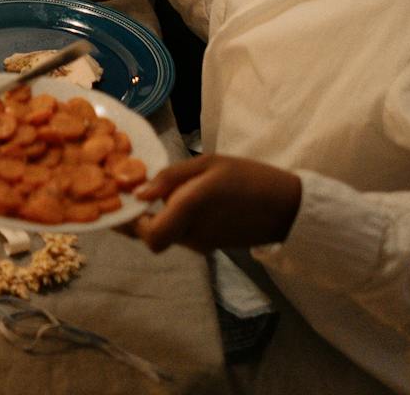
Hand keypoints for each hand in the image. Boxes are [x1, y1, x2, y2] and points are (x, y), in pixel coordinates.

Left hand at [128, 155, 302, 253]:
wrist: (287, 207)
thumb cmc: (248, 177)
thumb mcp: (208, 164)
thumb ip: (171, 178)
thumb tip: (138, 193)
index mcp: (190, 210)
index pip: (148, 235)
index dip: (129, 224)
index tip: (122, 202)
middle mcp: (192, 234)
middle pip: (153, 237)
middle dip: (140, 219)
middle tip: (133, 194)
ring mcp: (201, 243)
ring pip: (167, 235)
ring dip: (158, 218)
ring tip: (158, 190)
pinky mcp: (210, 245)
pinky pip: (182, 234)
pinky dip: (175, 220)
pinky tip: (183, 199)